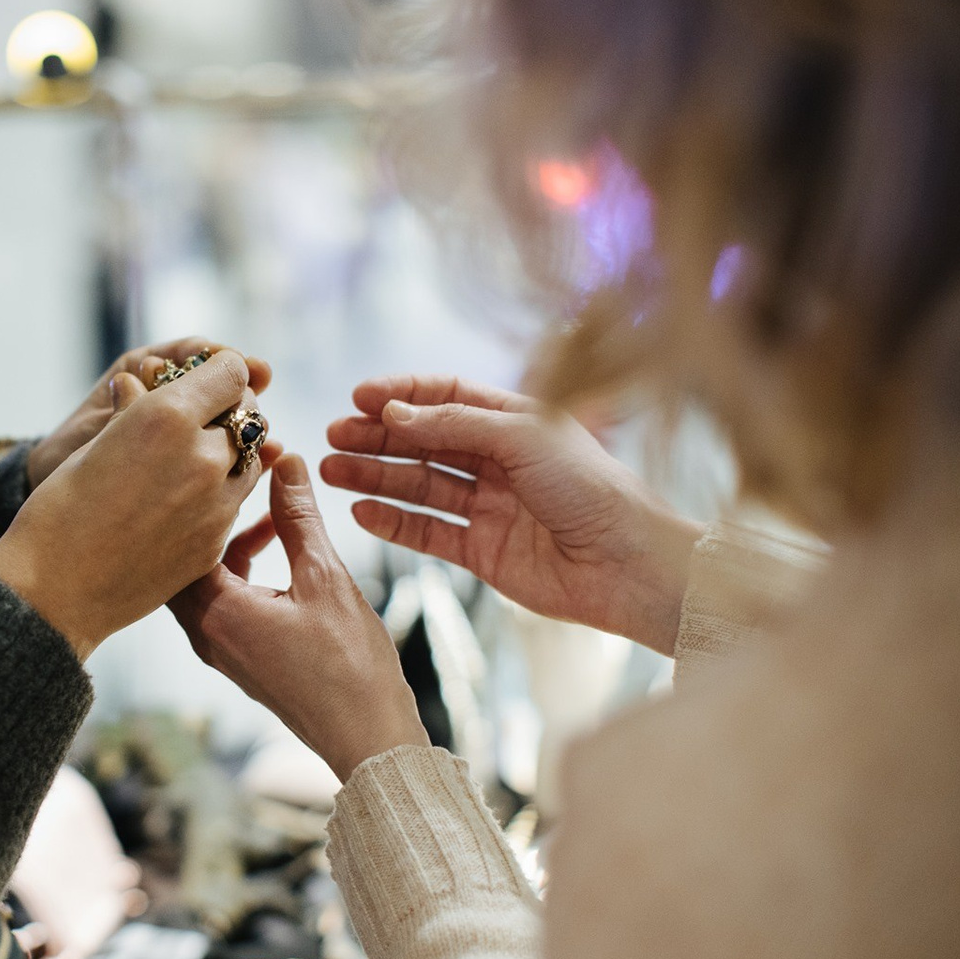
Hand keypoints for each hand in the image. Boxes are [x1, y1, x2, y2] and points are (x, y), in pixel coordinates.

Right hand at [0, 350, 265, 658]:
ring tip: (190, 462)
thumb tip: (142, 384)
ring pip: (250, 461)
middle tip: (198, 420)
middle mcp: (204, 456)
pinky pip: (235, 502)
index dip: (216, 372)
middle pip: (248, 416)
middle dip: (227, 413)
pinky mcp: (216, 543)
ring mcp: (216, 504)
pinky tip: (182, 502)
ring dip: (230, 454)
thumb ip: (133, 410)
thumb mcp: (93, 442)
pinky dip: (219, 493)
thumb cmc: (60, 510)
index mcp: (169, 417)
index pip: (231, 370)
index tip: (200, 381)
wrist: (55, 590)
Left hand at [171, 456, 428, 779]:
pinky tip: (279, 548)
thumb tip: (284, 459)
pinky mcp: (239, 656)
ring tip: (272, 509)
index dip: (207, 489)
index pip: (184, 533)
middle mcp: (204, 632)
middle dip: (212, 512)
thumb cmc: (350, 668)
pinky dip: (241, 568)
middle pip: (184, 554)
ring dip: (232, 540)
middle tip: (244, 474)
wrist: (368, 739)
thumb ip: (298, 516)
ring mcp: (219, 647)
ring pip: (204, 577)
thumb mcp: (325, 578)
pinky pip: (222, 598)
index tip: (237, 456)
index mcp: (215, 613)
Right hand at [323, 376, 703, 655]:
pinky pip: (428, 533)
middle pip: (424, 441)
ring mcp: (489, 508)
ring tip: (331, 471)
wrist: (628, 564)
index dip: (401, 394)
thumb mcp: (523, 436)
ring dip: (374, 477)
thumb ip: (454, 423)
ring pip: (419, 486)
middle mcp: (500, 461)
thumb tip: (393, 412)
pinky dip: (392, 523)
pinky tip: (360, 512)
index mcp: (516, 421)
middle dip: (377, 437)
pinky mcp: (483, 552)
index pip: (446, 396)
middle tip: (332, 435)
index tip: (358, 397)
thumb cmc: (591, 489)